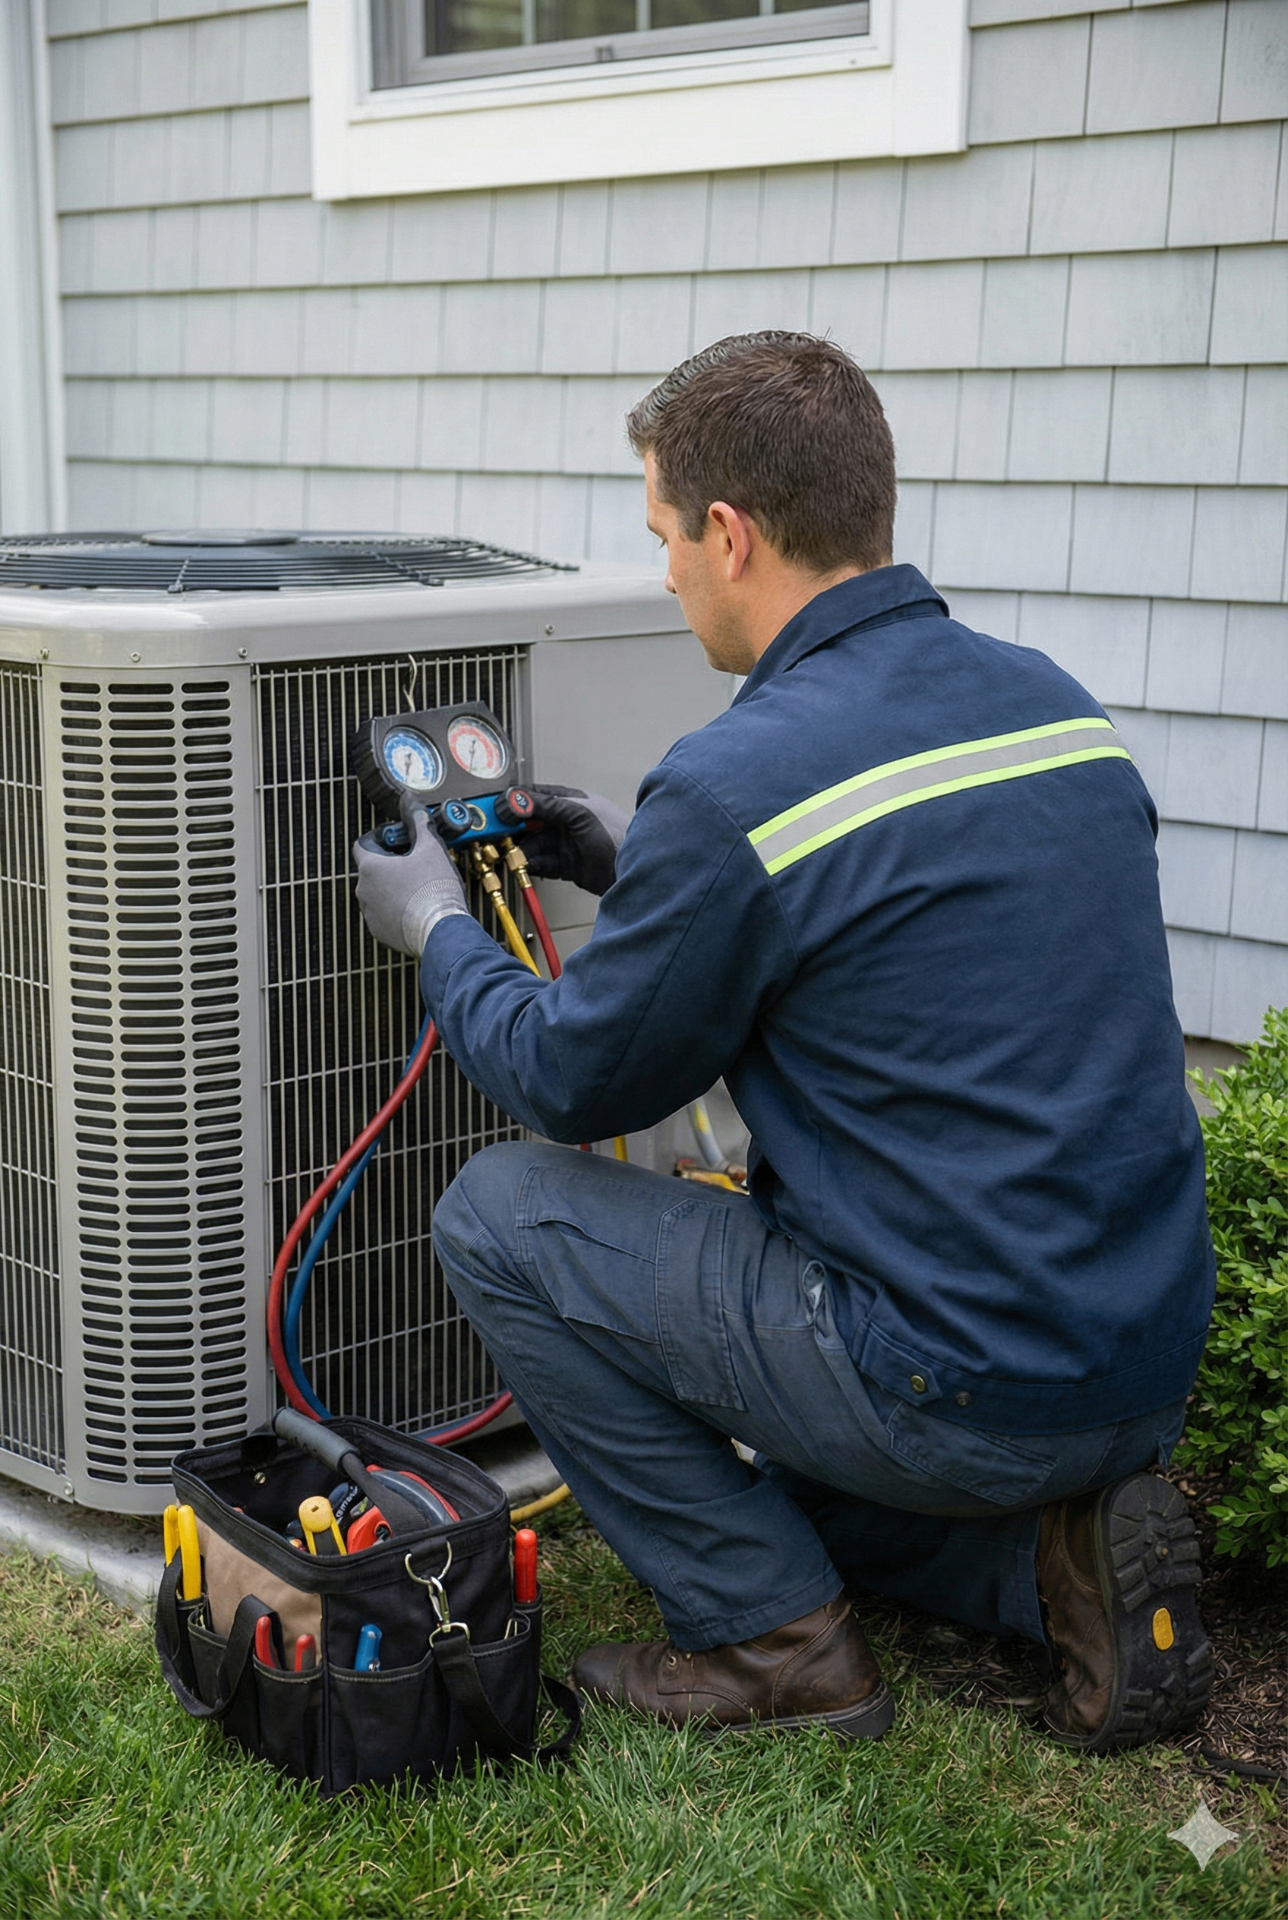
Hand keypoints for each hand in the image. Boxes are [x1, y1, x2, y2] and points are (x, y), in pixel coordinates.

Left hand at [353, 800, 467, 956]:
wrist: (441, 931)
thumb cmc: (434, 890)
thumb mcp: (431, 847)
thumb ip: (418, 821)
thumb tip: (410, 802)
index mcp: (370, 867)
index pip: (363, 844)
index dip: (381, 837)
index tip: (398, 839)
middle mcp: (364, 890)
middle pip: (372, 868)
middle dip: (392, 862)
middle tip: (416, 861)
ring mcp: (370, 913)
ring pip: (378, 892)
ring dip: (394, 886)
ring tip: (420, 885)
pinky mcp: (381, 932)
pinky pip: (384, 914)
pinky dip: (397, 907)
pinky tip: (418, 905)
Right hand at [500, 785, 628, 896]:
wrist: (635, 871)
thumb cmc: (618, 837)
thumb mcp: (579, 814)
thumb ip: (548, 806)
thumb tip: (518, 800)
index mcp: (572, 801)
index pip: (536, 795)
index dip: (515, 801)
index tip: (497, 808)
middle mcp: (568, 822)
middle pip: (531, 821)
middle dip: (514, 828)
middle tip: (497, 834)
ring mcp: (568, 844)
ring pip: (535, 844)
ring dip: (521, 849)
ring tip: (511, 853)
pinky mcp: (569, 866)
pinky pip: (544, 864)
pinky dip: (533, 865)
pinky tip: (525, 865)